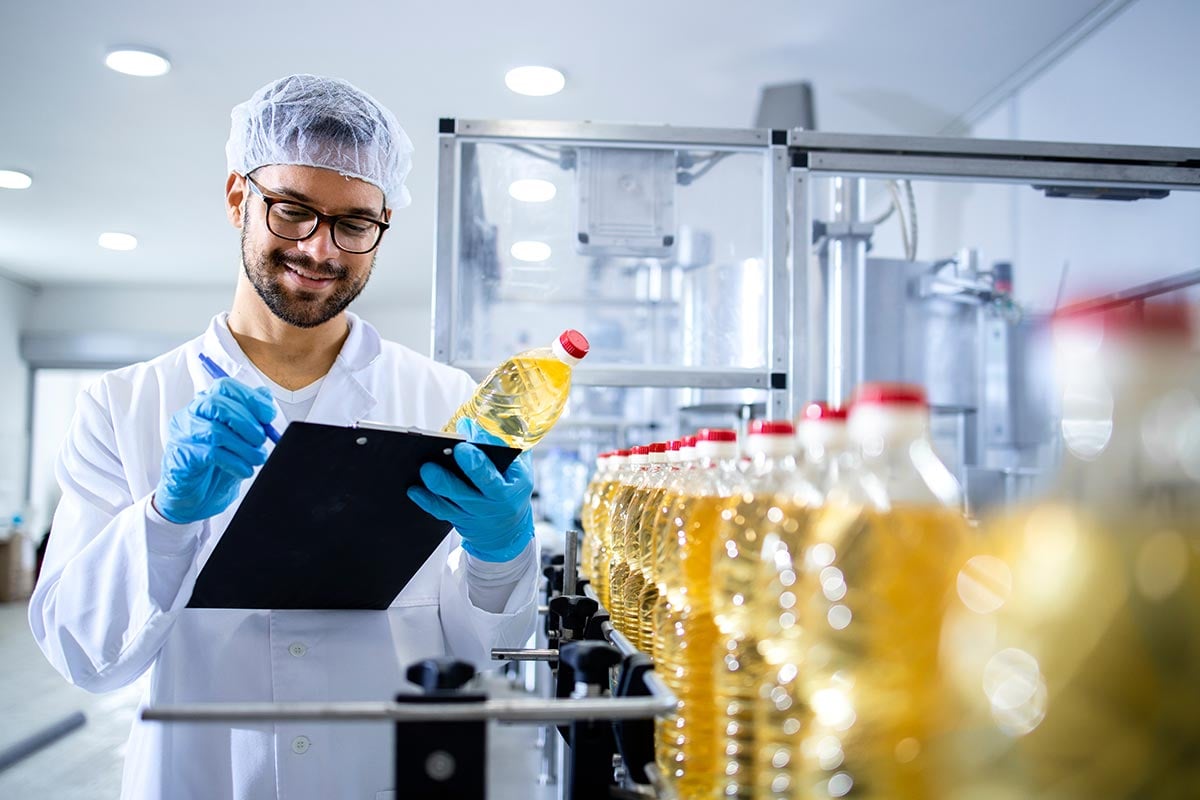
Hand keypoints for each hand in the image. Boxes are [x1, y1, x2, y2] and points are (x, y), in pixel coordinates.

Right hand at [153, 378, 275, 523]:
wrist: (192, 501)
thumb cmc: (215, 468)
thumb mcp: (239, 440)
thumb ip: (250, 416)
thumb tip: (265, 397)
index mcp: (205, 405)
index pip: (226, 387)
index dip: (251, 398)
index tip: (268, 416)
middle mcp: (190, 416)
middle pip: (218, 403)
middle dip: (247, 422)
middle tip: (261, 440)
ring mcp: (183, 435)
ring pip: (216, 430)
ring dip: (244, 447)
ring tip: (256, 459)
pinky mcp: (182, 457)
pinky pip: (212, 454)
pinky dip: (235, 462)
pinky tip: (243, 470)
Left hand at [408, 418, 533, 561]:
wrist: (509, 528)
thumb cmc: (513, 487)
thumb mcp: (519, 468)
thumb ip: (501, 446)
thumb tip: (468, 426)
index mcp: (508, 490)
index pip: (491, 477)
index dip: (476, 464)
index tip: (462, 448)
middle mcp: (489, 505)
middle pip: (465, 493)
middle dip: (447, 479)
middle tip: (430, 464)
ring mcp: (472, 514)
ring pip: (449, 503)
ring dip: (434, 488)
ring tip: (423, 470)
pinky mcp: (458, 518)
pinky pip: (440, 511)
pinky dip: (426, 500)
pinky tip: (414, 489)